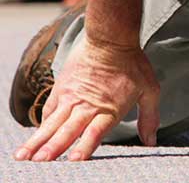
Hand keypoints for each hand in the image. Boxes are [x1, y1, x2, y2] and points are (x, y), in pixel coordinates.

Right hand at [13, 38, 159, 161]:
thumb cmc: (133, 64)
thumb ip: (149, 117)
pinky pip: (49, 110)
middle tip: (41, 161)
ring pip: (52, 123)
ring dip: (39, 140)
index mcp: (109, 108)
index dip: (85, 146)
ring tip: (25, 155)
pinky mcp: (61, 88)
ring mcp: (71, 97)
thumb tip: (151, 141)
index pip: (95, 132)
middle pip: (68, 130)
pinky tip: (36, 136)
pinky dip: (43, 124)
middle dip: (54, 148)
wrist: (111, 38)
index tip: (74, 160)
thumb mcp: (150, 90)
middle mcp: (87, 106)